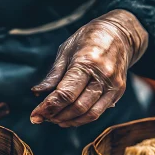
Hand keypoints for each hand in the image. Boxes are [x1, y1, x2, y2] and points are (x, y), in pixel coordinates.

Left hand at [30, 9, 147, 126]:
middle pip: (77, 106)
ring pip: (89, 114)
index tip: (35, 115)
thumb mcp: (66, 50)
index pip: (66, 93)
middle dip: (56, 116)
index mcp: (87, 62)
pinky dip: (81, 119)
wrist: (119, 33)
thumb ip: (53, 75)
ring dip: (68, 121)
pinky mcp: (118, 92)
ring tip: (53, 119)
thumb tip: (37, 93)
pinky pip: (98, 112)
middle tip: (41, 118)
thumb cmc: (88, 39)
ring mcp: (113, 85)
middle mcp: (103, 75)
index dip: (48, 107)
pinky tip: (68, 118)